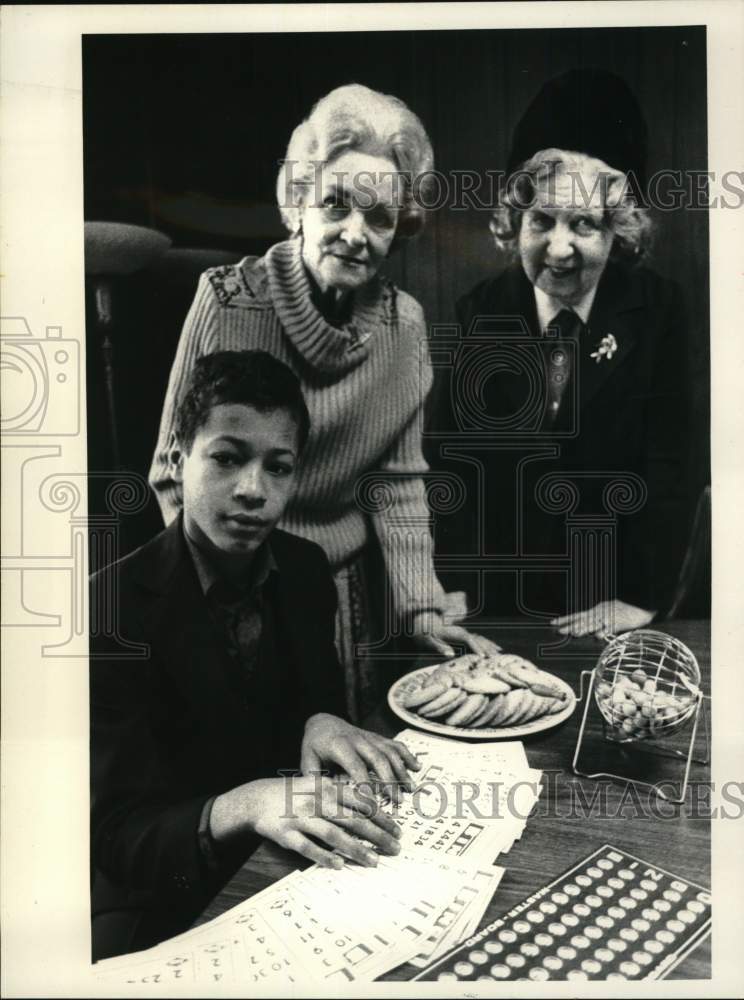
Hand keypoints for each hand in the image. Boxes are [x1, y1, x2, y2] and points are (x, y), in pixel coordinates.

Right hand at [210, 774, 400, 868]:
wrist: (257, 799)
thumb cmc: (295, 794)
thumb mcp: (319, 784)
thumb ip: (342, 793)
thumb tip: (371, 806)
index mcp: (327, 787)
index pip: (360, 802)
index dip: (381, 817)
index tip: (397, 830)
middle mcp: (317, 801)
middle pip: (352, 819)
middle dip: (377, 835)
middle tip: (395, 848)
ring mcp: (301, 819)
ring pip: (333, 835)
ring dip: (356, 849)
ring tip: (374, 861)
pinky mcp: (287, 835)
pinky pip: (308, 847)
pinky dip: (324, 856)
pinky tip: (339, 866)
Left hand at [301, 713, 420, 800]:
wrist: (323, 723)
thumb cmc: (314, 746)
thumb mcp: (307, 759)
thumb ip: (313, 778)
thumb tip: (321, 800)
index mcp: (340, 745)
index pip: (355, 766)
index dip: (365, 785)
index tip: (372, 805)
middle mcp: (358, 739)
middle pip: (378, 759)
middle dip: (390, 780)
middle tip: (398, 801)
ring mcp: (370, 737)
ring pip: (390, 752)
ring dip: (402, 770)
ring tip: (410, 789)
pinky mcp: (378, 738)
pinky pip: (395, 745)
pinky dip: (407, 755)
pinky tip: (417, 767)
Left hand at [411, 611, 501, 658]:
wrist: (421, 623)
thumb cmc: (424, 634)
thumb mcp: (427, 641)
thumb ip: (438, 647)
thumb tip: (450, 654)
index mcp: (453, 633)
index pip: (469, 639)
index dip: (476, 647)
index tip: (483, 657)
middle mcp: (461, 631)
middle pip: (478, 639)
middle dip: (488, 648)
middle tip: (498, 659)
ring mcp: (463, 633)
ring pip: (480, 639)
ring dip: (490, 646)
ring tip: (501, 655)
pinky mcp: (463, 636)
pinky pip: (478, 640)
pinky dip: (487, 645)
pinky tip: (494, 649)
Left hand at [551, 600, 655, 637]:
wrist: (642, 605)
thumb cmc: (627, 610)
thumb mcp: (609, 611)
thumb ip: (599, 620)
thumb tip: (591, 631)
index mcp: (596, 610)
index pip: (577, 615)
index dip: (565, 619)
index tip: (553, 623)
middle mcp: (600, 612)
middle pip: (582, 619)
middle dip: (570, 625)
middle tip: (558, 631)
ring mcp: (609, 616)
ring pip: (595, 623)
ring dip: (584, 628)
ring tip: (574, 633)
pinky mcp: (620, 622)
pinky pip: (611, 627)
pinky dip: (605, 631)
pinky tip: (598, 637)